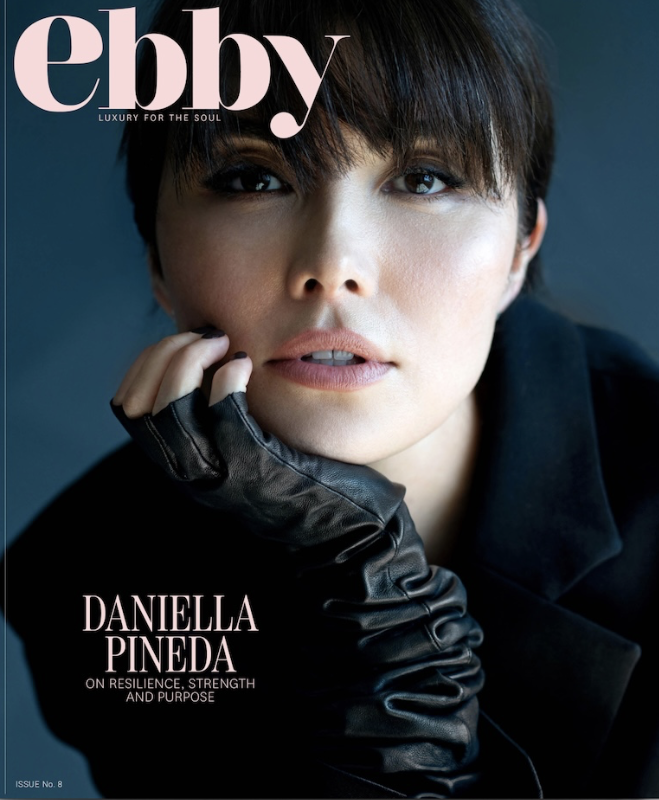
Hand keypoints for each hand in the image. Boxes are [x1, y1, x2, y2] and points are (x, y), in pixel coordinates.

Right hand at [111, 328, 484, 796]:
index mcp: (181, 467)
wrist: (346, 538)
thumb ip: (216, 424)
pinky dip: (227, 378)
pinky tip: (246, 365)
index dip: (146, 364)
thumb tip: (205, 363)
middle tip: (206, 337)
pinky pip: (224, 413)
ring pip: (171, 408)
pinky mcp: (258, 467)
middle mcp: (190, 475)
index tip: (182, 342)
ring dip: (190, 362)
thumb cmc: (300, 486)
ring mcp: (221, 474)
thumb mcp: (243, 456)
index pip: (127, 408)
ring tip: (224, 345)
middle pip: (140, 404)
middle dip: (164, 356)